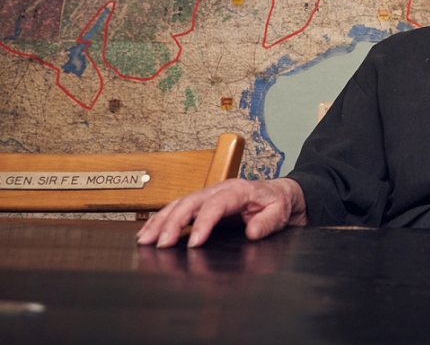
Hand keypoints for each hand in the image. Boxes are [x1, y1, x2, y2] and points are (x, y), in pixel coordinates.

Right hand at [136, 177, 307, 247]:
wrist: (279, 193)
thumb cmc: (278, 203)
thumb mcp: (280, 213)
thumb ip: (268, 223)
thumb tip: (252, 232)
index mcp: (238, 190)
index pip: (216, 205)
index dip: (203, 223)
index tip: (193, 243)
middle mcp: (219, 189)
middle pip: (190, 202)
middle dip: (173, 223)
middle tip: (161, 244)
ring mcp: (208, 194)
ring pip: (179, 204)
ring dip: (160, 221)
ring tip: (145, 240)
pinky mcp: (202, 202)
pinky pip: (178, 207)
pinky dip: (161, 219)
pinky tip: (149, 232)